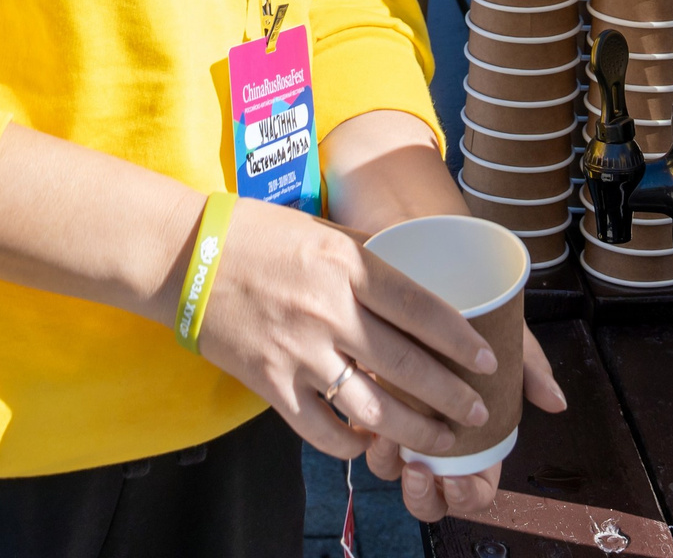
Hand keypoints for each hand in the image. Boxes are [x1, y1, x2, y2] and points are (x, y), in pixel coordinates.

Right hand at [196, 197, 499, 469]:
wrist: (185, 257)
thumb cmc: (255, 235)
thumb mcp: (322, 230)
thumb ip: (367, 256)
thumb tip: (414, 273)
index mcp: (347, 265)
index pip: (421, 308)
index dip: (460, 340)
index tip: (487, 362)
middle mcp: (328, 310)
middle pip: (405, 365)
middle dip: (450, 396)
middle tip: (477, 413)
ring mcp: (298, 351)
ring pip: (370, 406)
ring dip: (412, 430)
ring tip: (438, 441)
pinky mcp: (269, 382)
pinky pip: (319, 427)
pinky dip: (349, 442)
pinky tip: (368, 443)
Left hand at [363, 325, 568, 521]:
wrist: (438, 286)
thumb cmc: (478, 323)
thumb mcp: (509, 341)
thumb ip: (531, 371)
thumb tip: (557, 402)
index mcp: (477, 443)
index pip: (475, 490)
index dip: (468, 496)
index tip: (458, 482)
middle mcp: (438, 443)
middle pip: (429, 497)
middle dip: (421, 496)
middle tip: (418, 473)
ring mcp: (404, 428)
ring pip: (390, 470)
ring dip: (387, 464)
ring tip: (387, 440)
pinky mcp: (373, 405)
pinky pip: (362, 437)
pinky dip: (363, 436)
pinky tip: (366, 417)